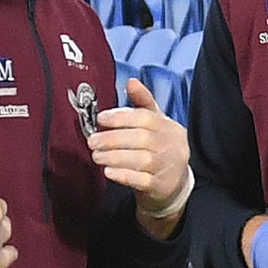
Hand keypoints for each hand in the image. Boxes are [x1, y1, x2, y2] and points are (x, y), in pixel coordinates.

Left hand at [88, 79, 189, 217]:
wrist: (174, 185)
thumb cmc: (159, 149)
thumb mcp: (156, 123)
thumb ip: (143, 102)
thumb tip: (132, 82)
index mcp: (169, 127)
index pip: (145, 117)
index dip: (121, 117)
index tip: (101, 119)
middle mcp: (172, 145)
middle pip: (141, 138)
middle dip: (112, 139)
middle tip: (92, 141)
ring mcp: (168, 166)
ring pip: (140, 160)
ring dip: (113, 157)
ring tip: (96, 156)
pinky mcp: (161, 186)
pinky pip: (140, 180)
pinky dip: (122, 175)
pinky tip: (108, 172)